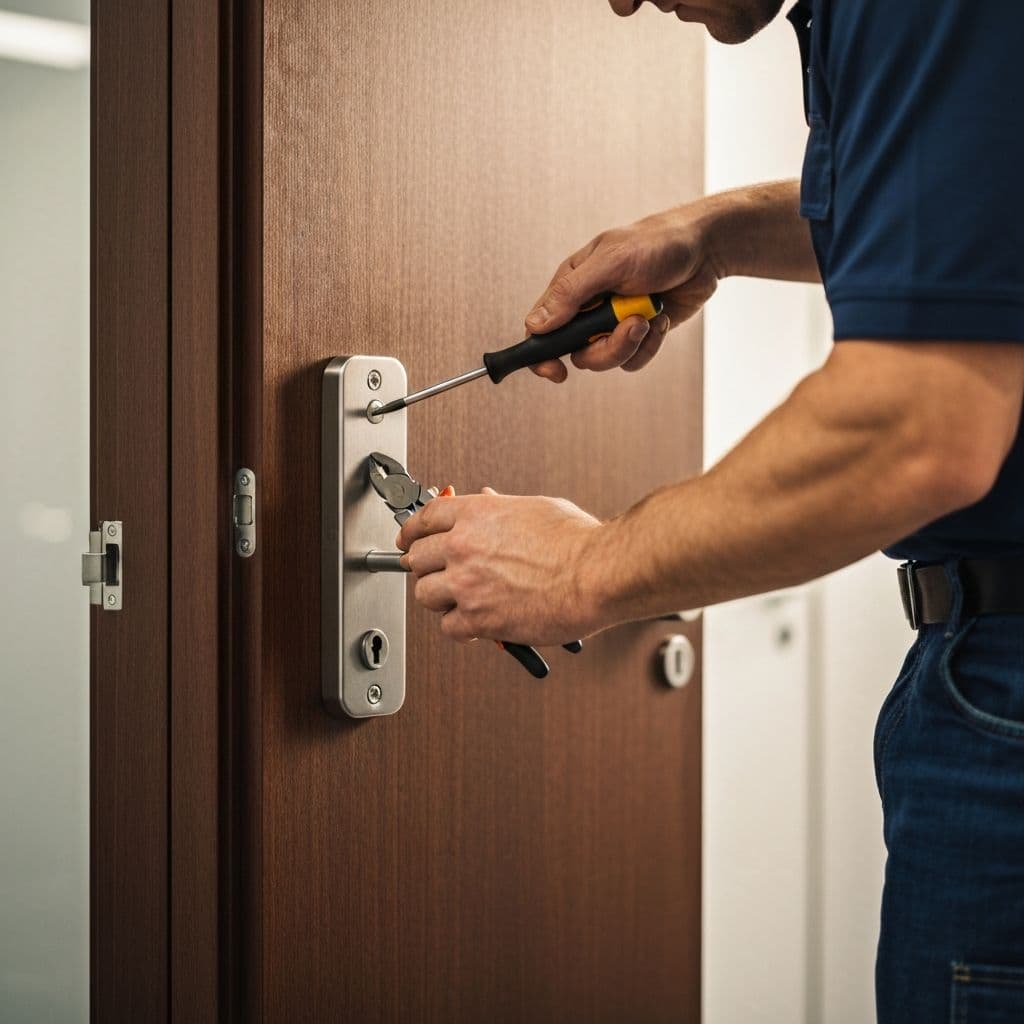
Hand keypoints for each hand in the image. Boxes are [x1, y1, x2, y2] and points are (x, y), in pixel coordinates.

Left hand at [396, 488, 605, 645]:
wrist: (597, 574)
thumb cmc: (578, 541)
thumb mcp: (536, 508)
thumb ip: (503, 509)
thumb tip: (490, 503)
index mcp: (476, 514)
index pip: (424, 519)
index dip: (411, 531)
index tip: (408, 539)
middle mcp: (464, 547)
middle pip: (416, 558)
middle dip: (425, 566)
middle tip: (435, 572)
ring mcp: (468, 584)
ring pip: (425, 595)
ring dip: (439, 598)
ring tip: (457, 599)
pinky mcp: (480, 619)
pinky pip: (449, 628)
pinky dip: (459, 628)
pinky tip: (474, 623)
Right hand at [525, 199, 722, 381]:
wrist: (705, 250)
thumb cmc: (655, 244)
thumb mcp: (611, 262)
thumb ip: (571, 293)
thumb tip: (534, 325)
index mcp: (571, 286)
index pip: (541, 328)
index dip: (541, 355)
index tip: (555, 370)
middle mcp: (588, 309)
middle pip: (577, 353)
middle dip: (606, 347)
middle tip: (632, 325)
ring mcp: (613, 324)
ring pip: (606, 360)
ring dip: (632, 343)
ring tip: (649, 316)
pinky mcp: (638, 335)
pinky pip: (633, 360)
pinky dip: (650, 344)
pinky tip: (661, 318)